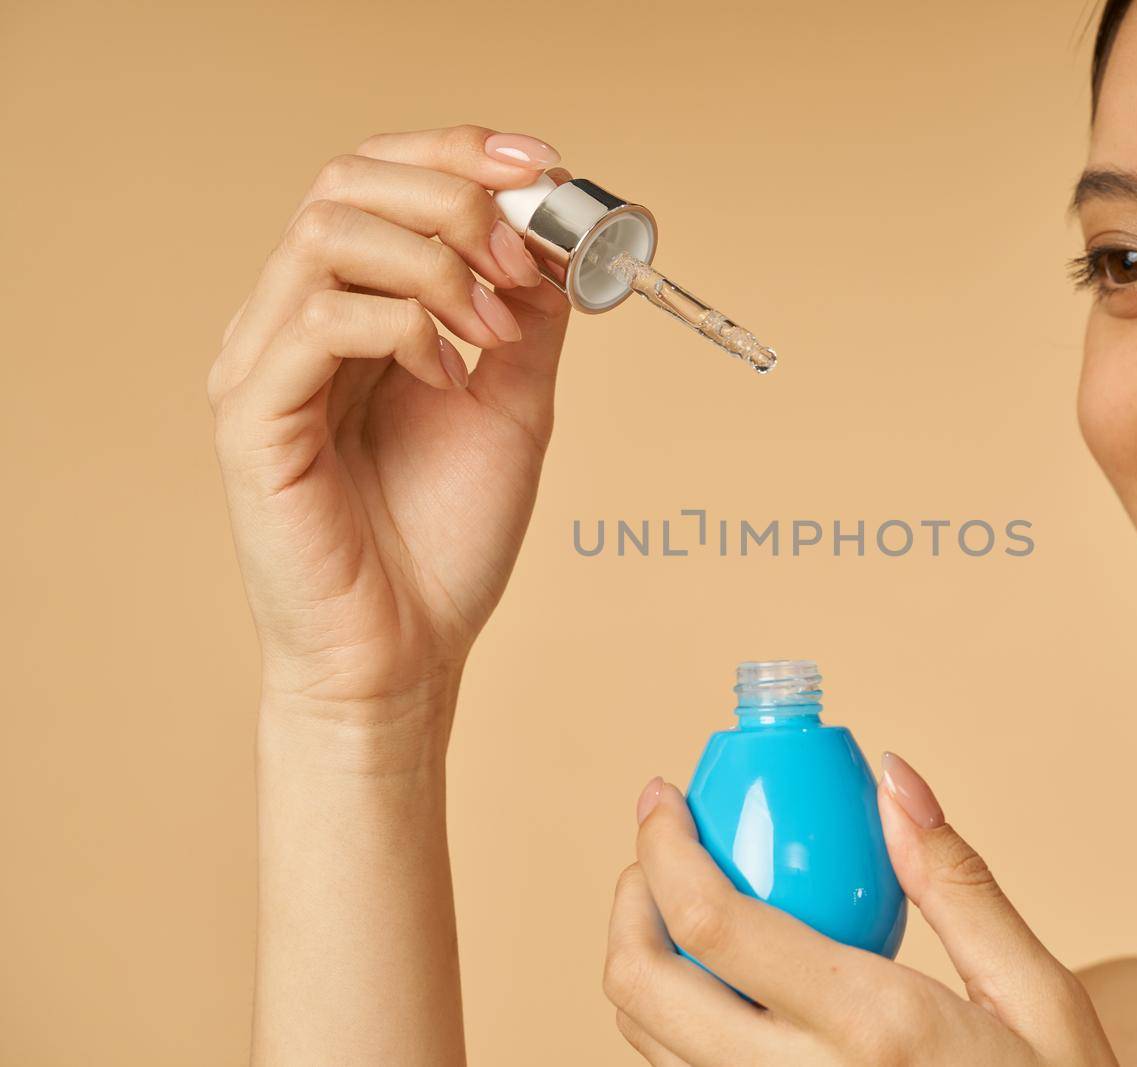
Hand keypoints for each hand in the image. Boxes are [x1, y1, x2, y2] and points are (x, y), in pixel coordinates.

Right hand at [209, 124, 569, 726]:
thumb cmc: (448, 538)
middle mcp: (292, 323)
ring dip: (435, 265)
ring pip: (328, 234)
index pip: (379, 180)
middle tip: (523, 264)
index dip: (460, 153)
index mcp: (350, 310)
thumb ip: (527, 319)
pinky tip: (448, 378)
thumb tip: (556, 237)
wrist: (410, 653)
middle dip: (455, 200)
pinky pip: (319, 321)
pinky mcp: (252, 420)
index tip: (545, 167)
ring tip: (492, 334)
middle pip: (347, 182)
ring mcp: (262, 366)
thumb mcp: (515, 406)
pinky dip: (403, 329)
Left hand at [603, 754, 1120, 1065]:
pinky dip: (675, 1016)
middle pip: (644, 988)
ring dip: (642, 957)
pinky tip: (723, 980)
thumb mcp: (1037, 996)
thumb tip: (895, 780)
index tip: (663, 796)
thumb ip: (958, 883)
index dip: (664, 846)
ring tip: (686, 901)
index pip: (714, 925)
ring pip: (648, 1042)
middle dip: (629, 900)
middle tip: (663, 849)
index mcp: (872, 1030)